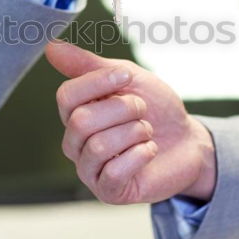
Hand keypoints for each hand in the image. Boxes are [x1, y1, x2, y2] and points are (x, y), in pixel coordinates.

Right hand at [45, 41, 216, 204]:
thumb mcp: (126, 77)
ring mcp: (90, 170)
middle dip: (122, 109)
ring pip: (98, 146)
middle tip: (142, 109)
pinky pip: (114, 172)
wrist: (187, 139)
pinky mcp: (109, 192)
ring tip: (147, 131)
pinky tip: (149, 151)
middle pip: (81, 122)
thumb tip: (51, 47)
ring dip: (134, 132)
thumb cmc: (155, 107)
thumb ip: (89, 64)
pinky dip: (140, 155)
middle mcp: (75, 143)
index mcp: (75, 114)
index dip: (98, 82)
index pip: (66, 96)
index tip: (127, 76)